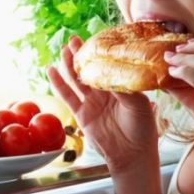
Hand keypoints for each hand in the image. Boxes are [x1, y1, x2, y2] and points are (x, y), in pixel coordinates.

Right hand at [46, 35, 158, 173]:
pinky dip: (59, 83)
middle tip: (73, 39)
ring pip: (77, 80)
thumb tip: (112, 73)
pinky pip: (68, 96)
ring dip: (69, 65)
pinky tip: (51, 70)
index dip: (100, 53)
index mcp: (122, 86)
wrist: (133, 154)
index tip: (94, 39)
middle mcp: (106, 92)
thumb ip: (124, 89)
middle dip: (81, 54)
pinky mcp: (82, 114)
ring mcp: (93, 102)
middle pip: (90, 70)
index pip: (108, 65)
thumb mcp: (139, 104)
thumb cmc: (142, 129)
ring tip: (63, 49)